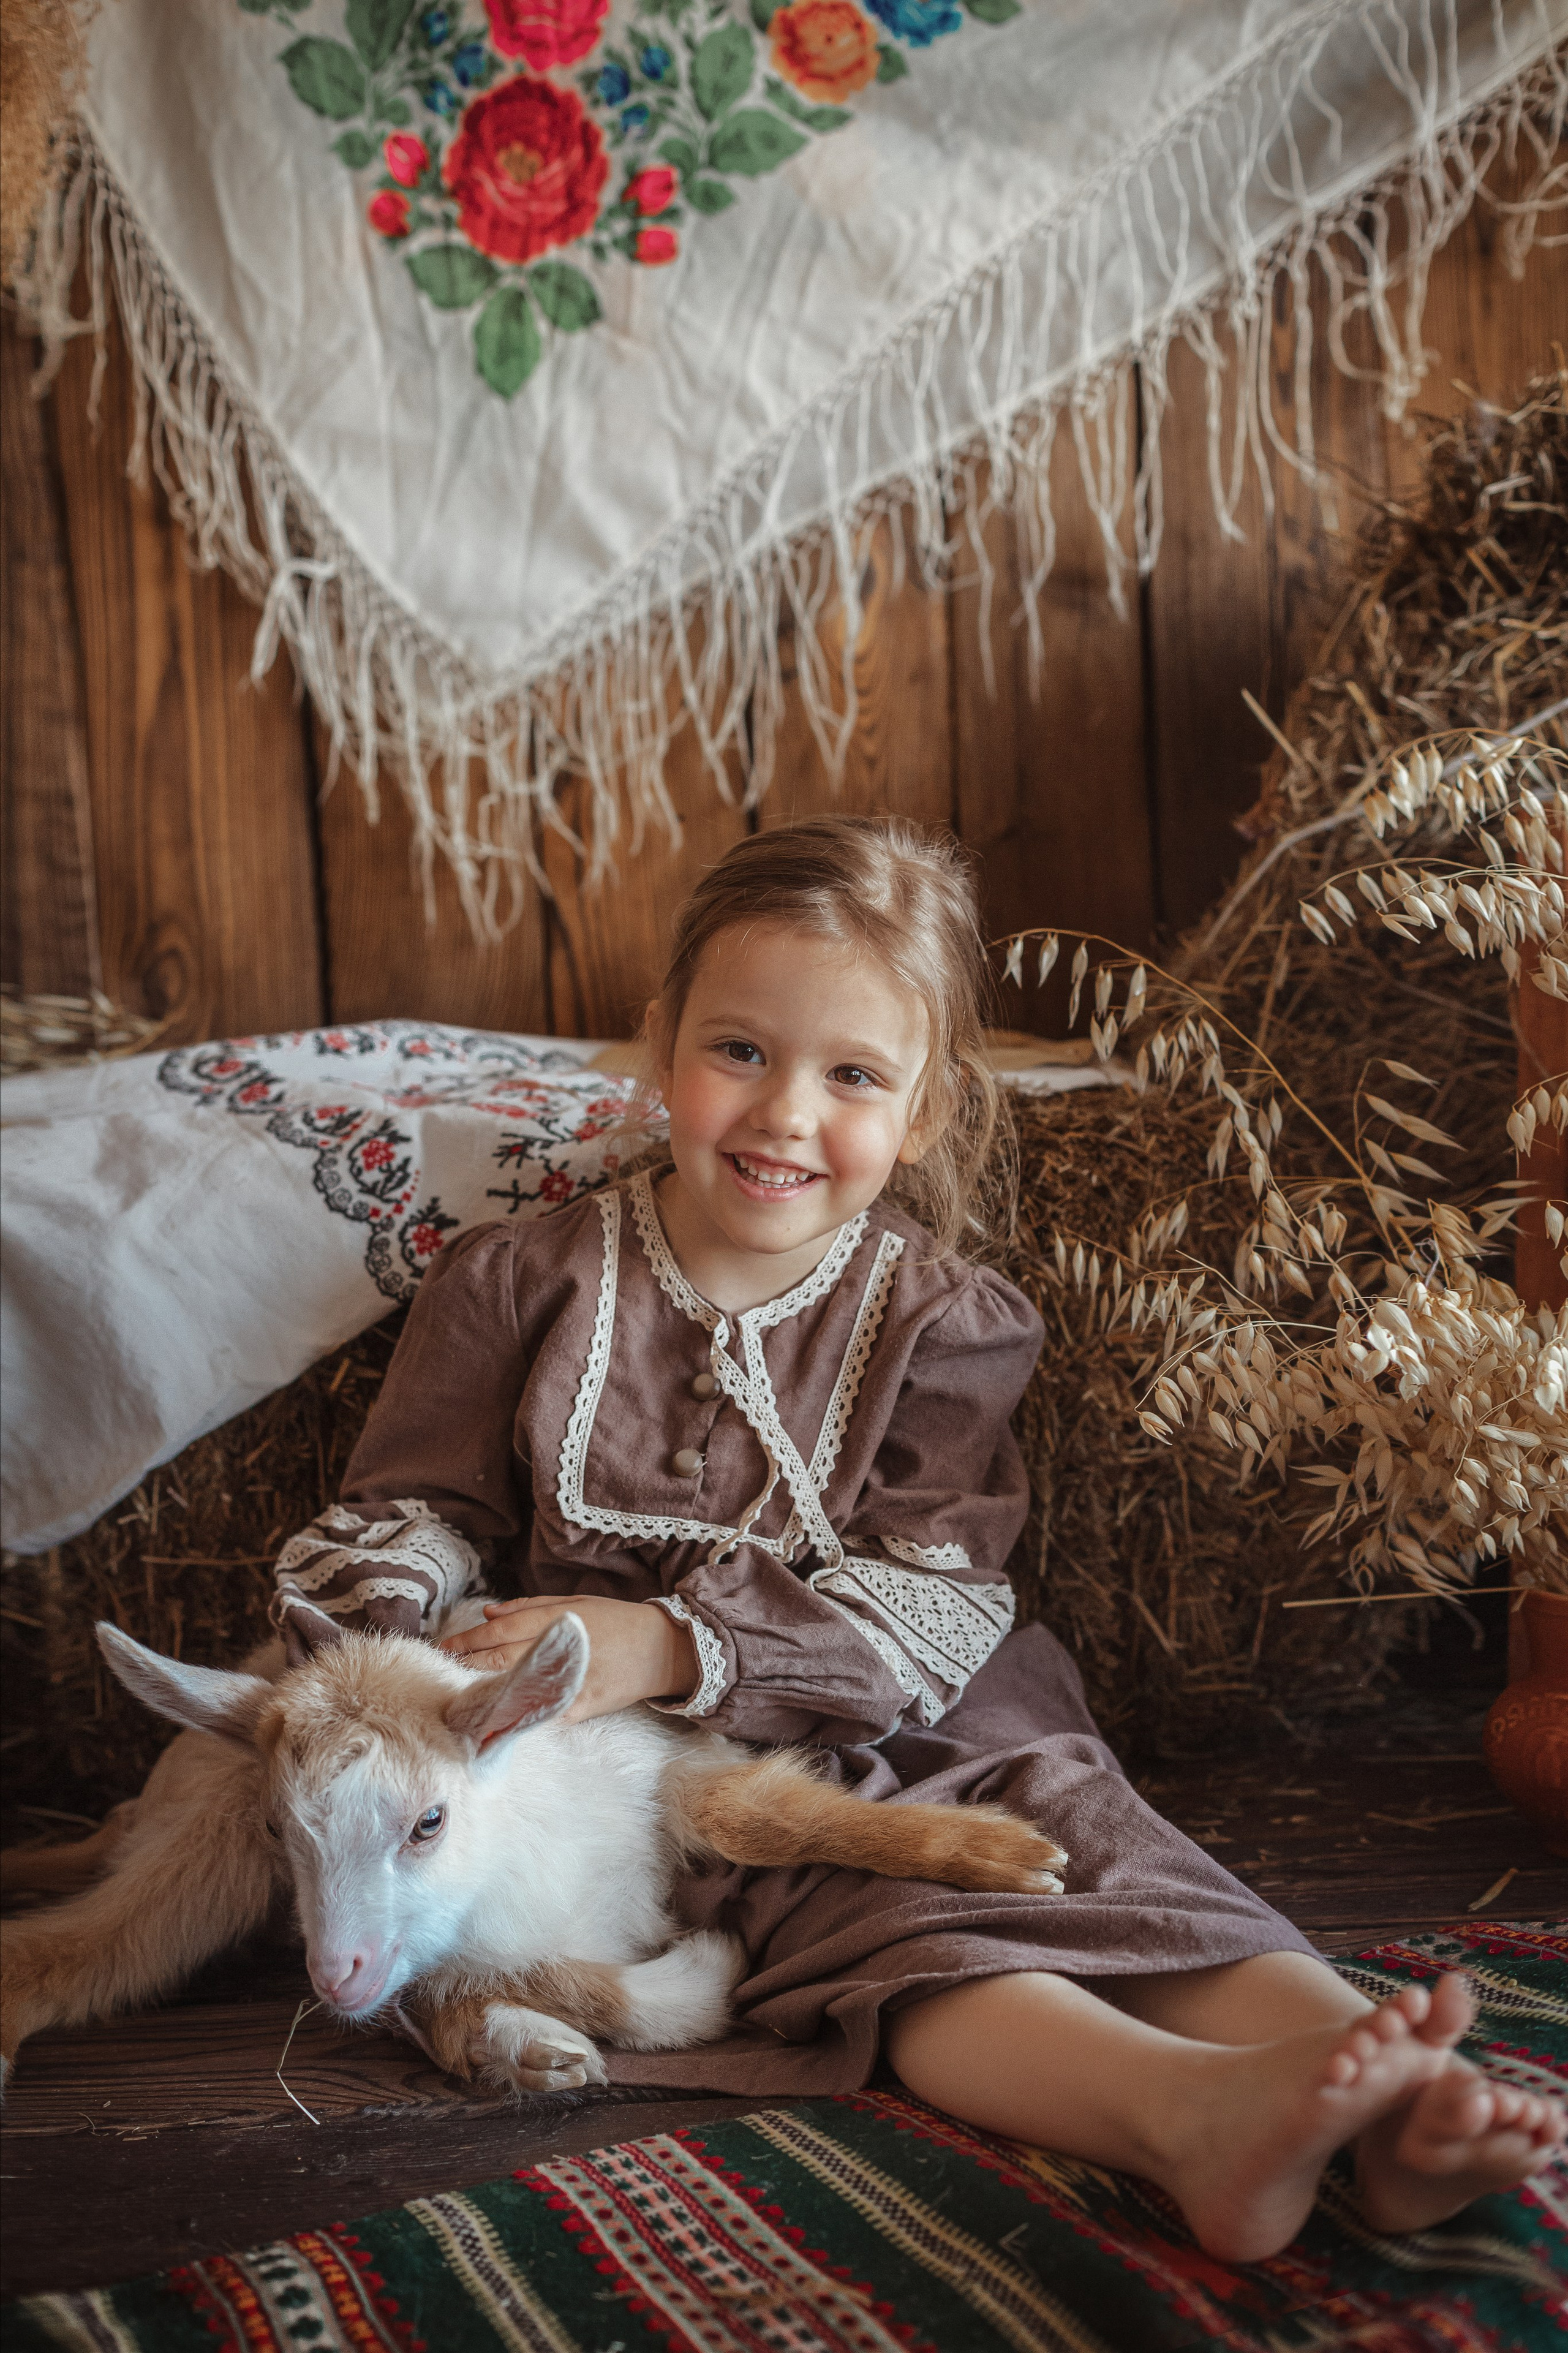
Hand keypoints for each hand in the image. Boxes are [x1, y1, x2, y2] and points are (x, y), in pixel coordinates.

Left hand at [439, 1595, 698, 1721]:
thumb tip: (487, 1612)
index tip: (442, 1647)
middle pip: (500, 1658)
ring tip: (454, 1694)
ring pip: (516, 1688)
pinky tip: (492, 1718)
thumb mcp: (575, 1600)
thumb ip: (529, 1606)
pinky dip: (516, 1714)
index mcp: (557, 1618)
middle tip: (436, 1669)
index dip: (468, 1640)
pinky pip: (541, 1713)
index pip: (500, 1631)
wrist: (661, 1650)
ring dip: (482, 1691)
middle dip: (465, 1664)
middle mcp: (559, 1649)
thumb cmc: (615, 1621)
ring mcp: (569, 1682)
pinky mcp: (579, 1709)